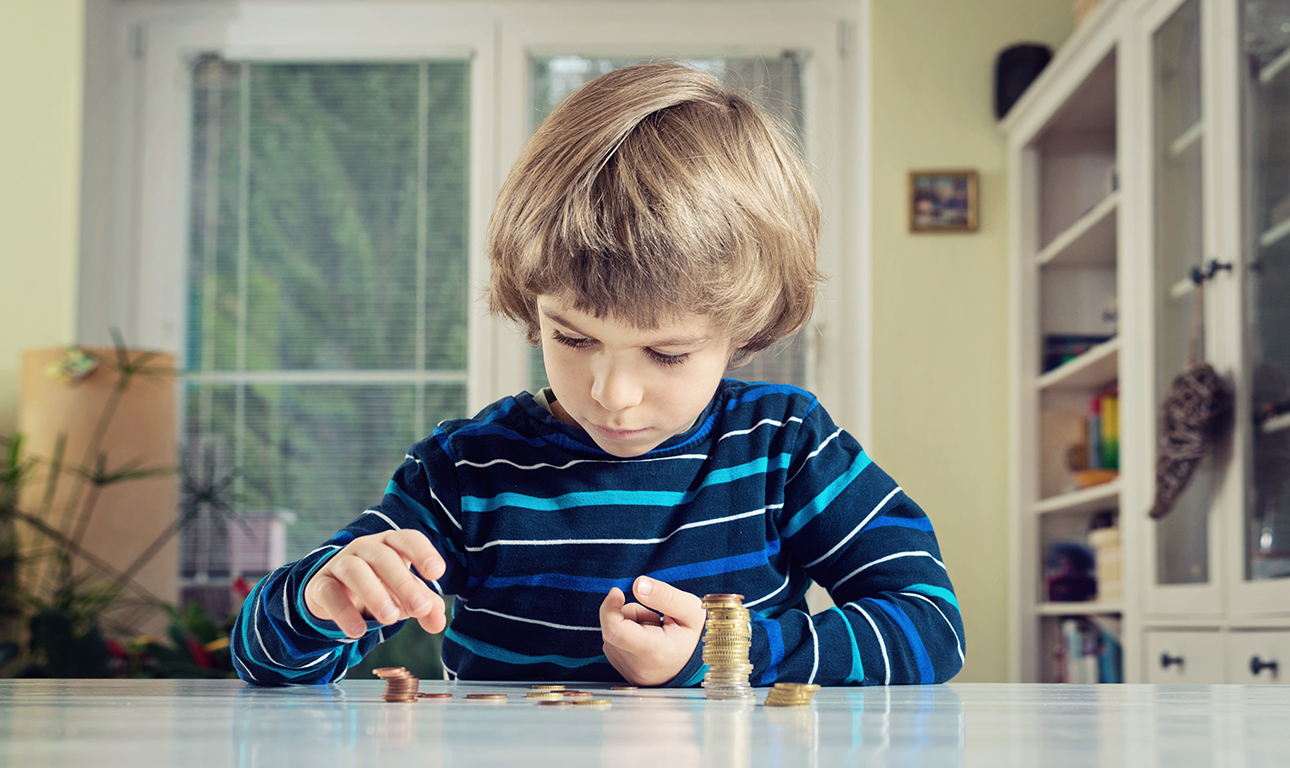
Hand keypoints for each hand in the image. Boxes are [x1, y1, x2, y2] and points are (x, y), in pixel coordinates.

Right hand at [304, 529, 446, 638]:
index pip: (407, 539)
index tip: (437, 573)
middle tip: (419, 608)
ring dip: (374, 593)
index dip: (423, 552)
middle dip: (403, 582)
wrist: (334, 595)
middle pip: (383, 556)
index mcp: (390, 544)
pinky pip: (329, 593)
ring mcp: (340, 563)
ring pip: (355, 570)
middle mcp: (365, 548)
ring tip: (391, 619)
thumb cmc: (379, 587)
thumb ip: (425, 607)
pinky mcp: (320, 584)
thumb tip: (438, 622)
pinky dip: (344, 612)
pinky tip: (359, 631)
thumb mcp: (404, 596)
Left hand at [599, 576, 704, 685]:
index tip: (617, 592)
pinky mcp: (627, 675)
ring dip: (627, 627)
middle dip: (627, 614)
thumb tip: (637, 585)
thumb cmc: (698, 634)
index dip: (609, 607)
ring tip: (655, 630)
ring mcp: (632, 674)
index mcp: (655, 651)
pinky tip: (647, 640)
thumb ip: (664, 595)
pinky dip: (625, 639)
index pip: (614, 631)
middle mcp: (639, 668)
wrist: (704, 661)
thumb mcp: (691, 609)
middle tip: (654, 617)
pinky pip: (613, 648)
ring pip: (611, 638)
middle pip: (612, 630)